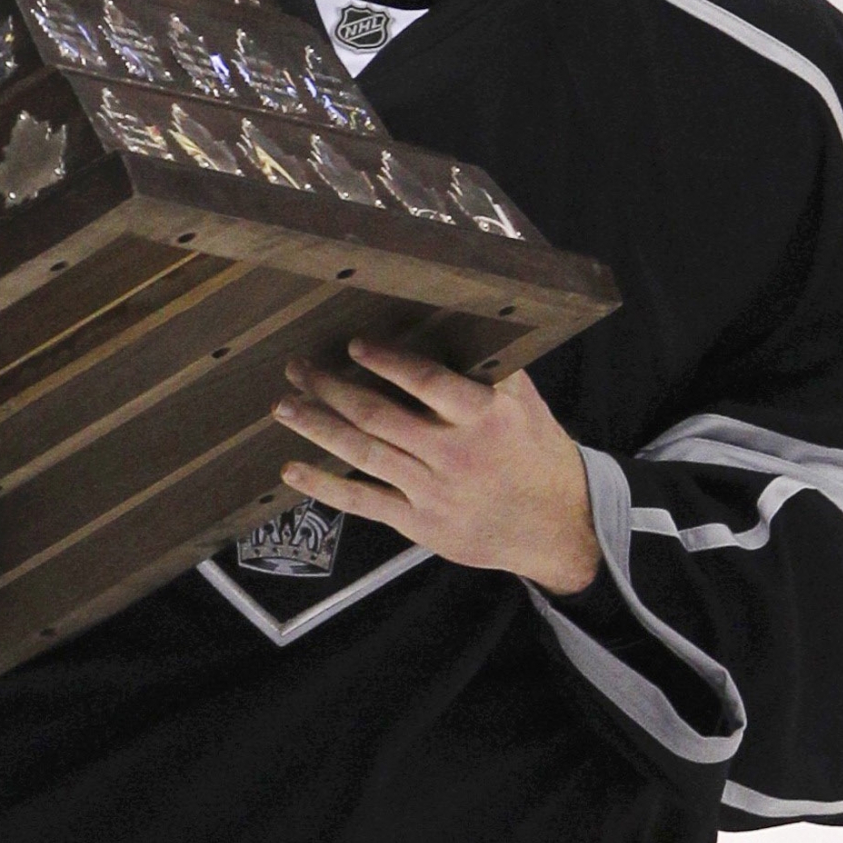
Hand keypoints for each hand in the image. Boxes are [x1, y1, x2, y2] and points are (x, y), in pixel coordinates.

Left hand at [272, 341, 600, 595]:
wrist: (558, 526)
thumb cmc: (536, 451)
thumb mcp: (526, 402)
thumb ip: (491, 366)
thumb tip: (456, 316)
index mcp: (484, 417)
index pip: (428, 384)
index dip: (388, 362)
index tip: (354, 344)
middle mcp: (454, 454)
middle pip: (380, 417)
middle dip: (331, 390)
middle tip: (297, 368)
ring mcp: (433, 492)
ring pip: (364, 456)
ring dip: (319, 428)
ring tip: (284, 406)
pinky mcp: (419, 524)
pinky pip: (364, 502)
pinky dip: (324, 485)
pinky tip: (292, 468)